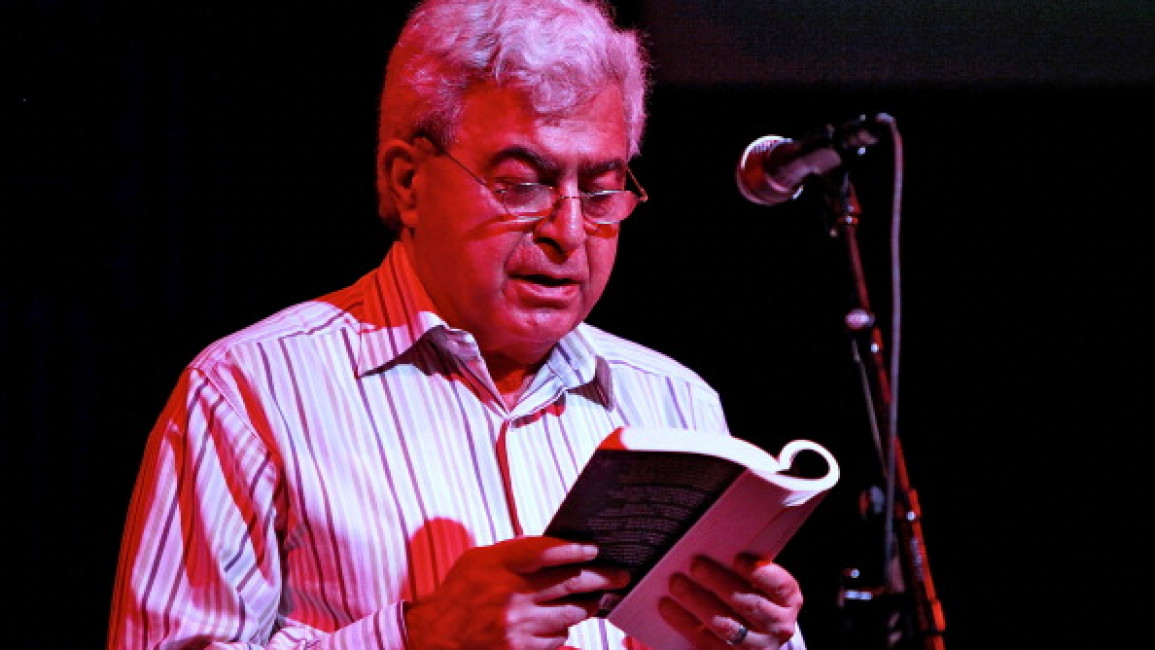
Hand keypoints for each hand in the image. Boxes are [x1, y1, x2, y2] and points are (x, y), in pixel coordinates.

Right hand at [405, 536, 630, 649]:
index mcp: (498, 565)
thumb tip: (558, 547)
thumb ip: (514, 551)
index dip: (575, 549)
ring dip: (588, 605)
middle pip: (570, 583)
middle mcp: (509, 595)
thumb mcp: (479, 560)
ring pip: (570, 613)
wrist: (434, 637)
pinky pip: (558, 639)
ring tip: (597, 598)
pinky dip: (564, 630)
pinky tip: (560, 622)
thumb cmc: (460, 593)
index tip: (595, 549)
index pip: (546, 552)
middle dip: (602, 578)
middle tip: (621, 576)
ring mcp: (517, 626)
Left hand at [659, 554, 802, 648]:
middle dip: (719, 583)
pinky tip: (667, 606)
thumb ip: (747, 567)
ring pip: (726, 625)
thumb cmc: (751, 595)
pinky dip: (684, 622)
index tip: (737, 558)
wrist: (753, 637)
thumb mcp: (759, 582)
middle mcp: (777, 626)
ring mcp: (755, 647)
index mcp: (788, 600)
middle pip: (749, 604)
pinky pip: (704, 642)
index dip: (760, 573)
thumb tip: (714, 542)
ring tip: (676, 583)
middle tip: (696, 564)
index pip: (780, 586)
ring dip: (698, 602)